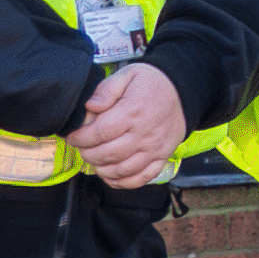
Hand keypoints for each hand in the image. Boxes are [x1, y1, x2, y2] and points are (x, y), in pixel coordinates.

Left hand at [72, 58, 186, 190]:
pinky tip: (112, 175)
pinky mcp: (162, 157)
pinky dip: (123, 182)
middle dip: (87, 153)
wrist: (184, 91)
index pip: (98, 133)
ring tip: (95, 159)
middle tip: (82, 147)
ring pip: (121, 170)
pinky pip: (141, 178)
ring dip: (102, 169)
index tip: (73, 137)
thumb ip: (106, 90)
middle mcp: (145, 133)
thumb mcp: (128, 75)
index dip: (80, 138)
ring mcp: (154, 148)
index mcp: (133, 111)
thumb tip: (91, 107)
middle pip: (107, 154)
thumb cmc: (153, 83)